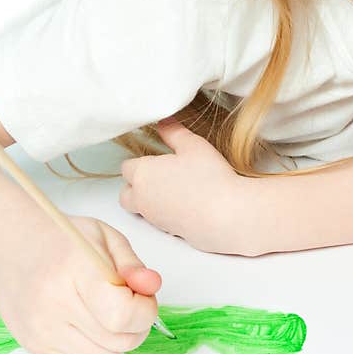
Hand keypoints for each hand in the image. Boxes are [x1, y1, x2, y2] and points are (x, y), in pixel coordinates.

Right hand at [0, 215, 160, 353]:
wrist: (12, 247)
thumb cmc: (60, 239)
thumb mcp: (103, 236)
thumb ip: (132, 264)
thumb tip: (151, 286)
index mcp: (74, 270)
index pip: (121, 314)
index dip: (145, 311)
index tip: (143, 299)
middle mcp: (54, 304)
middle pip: (117, 340)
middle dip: (136, 326)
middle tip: (129, 305)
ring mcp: (41, 329)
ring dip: (116, 343)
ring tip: (108, 317)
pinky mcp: (34, 346)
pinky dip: (94, 353)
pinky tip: (89, 328)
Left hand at [119, 118, 244, 253]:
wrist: (226, 216)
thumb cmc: (210, 177)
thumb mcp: (193, 145)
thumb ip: (173, 132)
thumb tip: (163, 121)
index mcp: (143, 174)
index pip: (127, 167)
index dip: (141, 162)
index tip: (158, 158)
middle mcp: (141, 198)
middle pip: (126, 192)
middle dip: (137, 185)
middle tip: (160, 176)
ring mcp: (153, 218)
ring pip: (140, 208)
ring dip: (150, 200)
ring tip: (176, 189)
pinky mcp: (167, 232)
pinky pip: (158, 221)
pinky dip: (166, 213)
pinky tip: (187, 204)